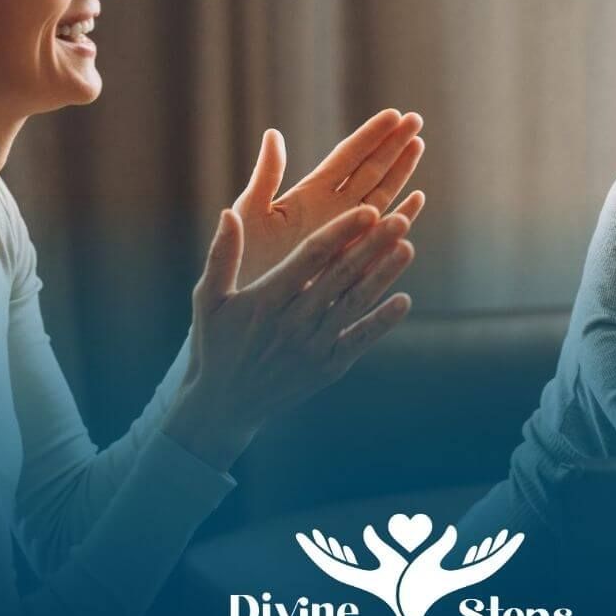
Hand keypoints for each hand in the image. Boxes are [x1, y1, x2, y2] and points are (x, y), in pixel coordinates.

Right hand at [163, 205, 413, 471]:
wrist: (223, 405)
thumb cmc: (215, 344)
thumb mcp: (207, 299)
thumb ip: (221, 255)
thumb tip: (229, 212)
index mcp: (266, 298)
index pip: (311, 256)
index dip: (342, 231)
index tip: (368, 210)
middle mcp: (292, 321)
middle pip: (340, 275)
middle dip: (372, 246)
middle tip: (401, 219)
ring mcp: (312, 346)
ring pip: (354, 304)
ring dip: (382, 276)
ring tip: (407, 248)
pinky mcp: (327, 368)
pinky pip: (359, 341)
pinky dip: (382, 322)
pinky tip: (403, 301)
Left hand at [233, 109, 425, 286]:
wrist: (247, 311)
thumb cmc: (242, 262)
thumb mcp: (252, 214)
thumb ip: (266, 177)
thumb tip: (273, 134)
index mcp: (308, 194)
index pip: (346, 157)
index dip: (370, 136)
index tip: (394, 115)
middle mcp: (331, 211)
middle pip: (369, 171)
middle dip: (393, 145)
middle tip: (416, 119)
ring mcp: (345, 235)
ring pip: (381, 197)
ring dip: (401, 173)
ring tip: (419, 145)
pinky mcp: (354, 260)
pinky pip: (383, 235)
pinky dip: (402, 217)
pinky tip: (417, 200)